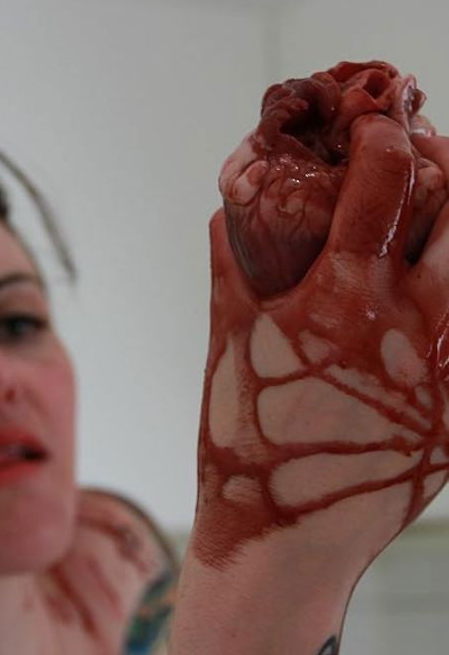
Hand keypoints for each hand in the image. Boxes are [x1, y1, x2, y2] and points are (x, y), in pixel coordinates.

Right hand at [195, 113, 448, 574]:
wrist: (287, 538)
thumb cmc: (245, 440)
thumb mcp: (227, 340)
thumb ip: (233, 260)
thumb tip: (232, 197)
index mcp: (343, 297)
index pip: (384, 178)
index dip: (382, 131)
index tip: (375, 116)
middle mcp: (412, 322)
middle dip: (438, 159)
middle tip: (416, 153)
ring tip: (429, 215)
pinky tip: (428, 284)